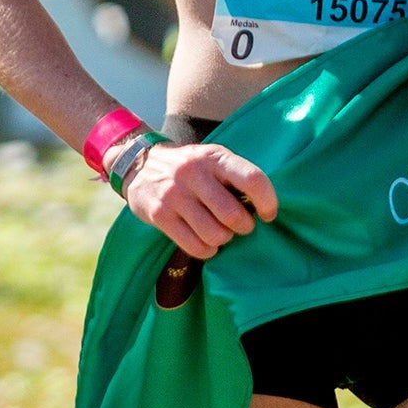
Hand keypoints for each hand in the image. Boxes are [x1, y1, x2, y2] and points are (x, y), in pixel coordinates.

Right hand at [123, 142, 277, 258]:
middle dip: (244, 227)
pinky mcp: (159, 215)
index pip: (252, 179)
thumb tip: (263, 207)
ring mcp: (174, 195)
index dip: (268, 201)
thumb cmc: (190, 167)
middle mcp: (194, 173)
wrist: (139, 165)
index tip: (268, 214)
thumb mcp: (213, 159)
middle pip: (233, 214)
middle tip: (242, 226)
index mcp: (215, 157)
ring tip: (222, 233)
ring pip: (214, 234)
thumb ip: (236, 177)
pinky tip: (207, 243)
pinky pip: (194, 246)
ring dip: (224, 239)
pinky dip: (207, 250)